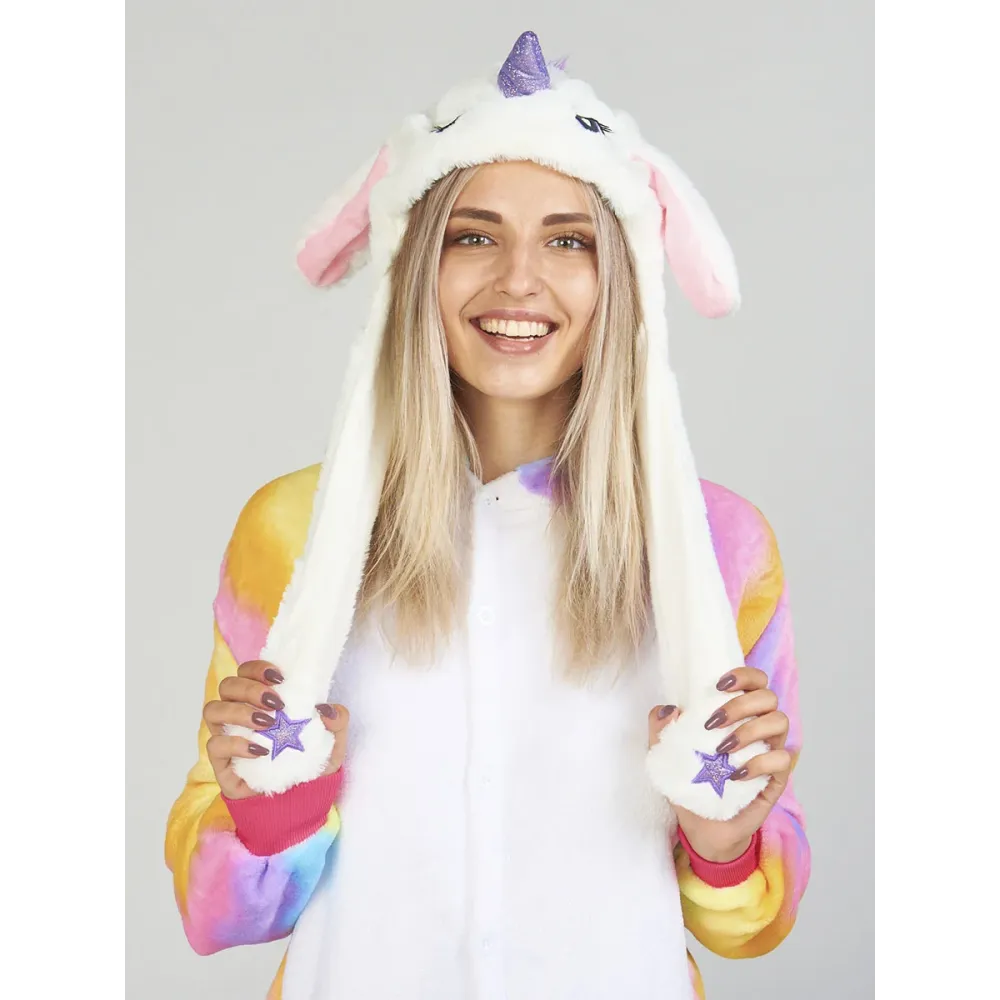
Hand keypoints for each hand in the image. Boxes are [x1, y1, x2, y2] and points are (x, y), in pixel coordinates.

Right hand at [203, 659, 348, 800]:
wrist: (302, 800)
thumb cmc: (311, 762)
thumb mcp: (334, 741)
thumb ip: (338, 721)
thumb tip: (327, 709)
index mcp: (260, 698)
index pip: (247, 671)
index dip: (258, 668)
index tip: (280, 677)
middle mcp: (238, 713)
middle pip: (227, 685)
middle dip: (250, 688)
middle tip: (276, 703)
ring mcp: (227, 736)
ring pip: (213, 709)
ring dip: (239, 711)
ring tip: (267, 723)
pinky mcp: (221, 764)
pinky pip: (214, 746)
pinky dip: (235, 744)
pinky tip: (259, 750)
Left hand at [648, 667, 790, 861]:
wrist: (702, 827)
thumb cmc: (689, 783)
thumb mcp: (665, 754)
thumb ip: (660, 729)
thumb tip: (668, 709)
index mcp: (737, 713)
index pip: (755, 680)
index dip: (744, 675)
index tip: (719, 685)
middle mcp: (758, 726)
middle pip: (769, 696)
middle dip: (741, 704)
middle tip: (712, 723)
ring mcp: (770, 751)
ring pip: (780, 721)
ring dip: (750, 729)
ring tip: (722, 749)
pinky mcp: (777, 778)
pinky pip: (782, 759)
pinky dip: (759, 762)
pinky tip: (735, 774)